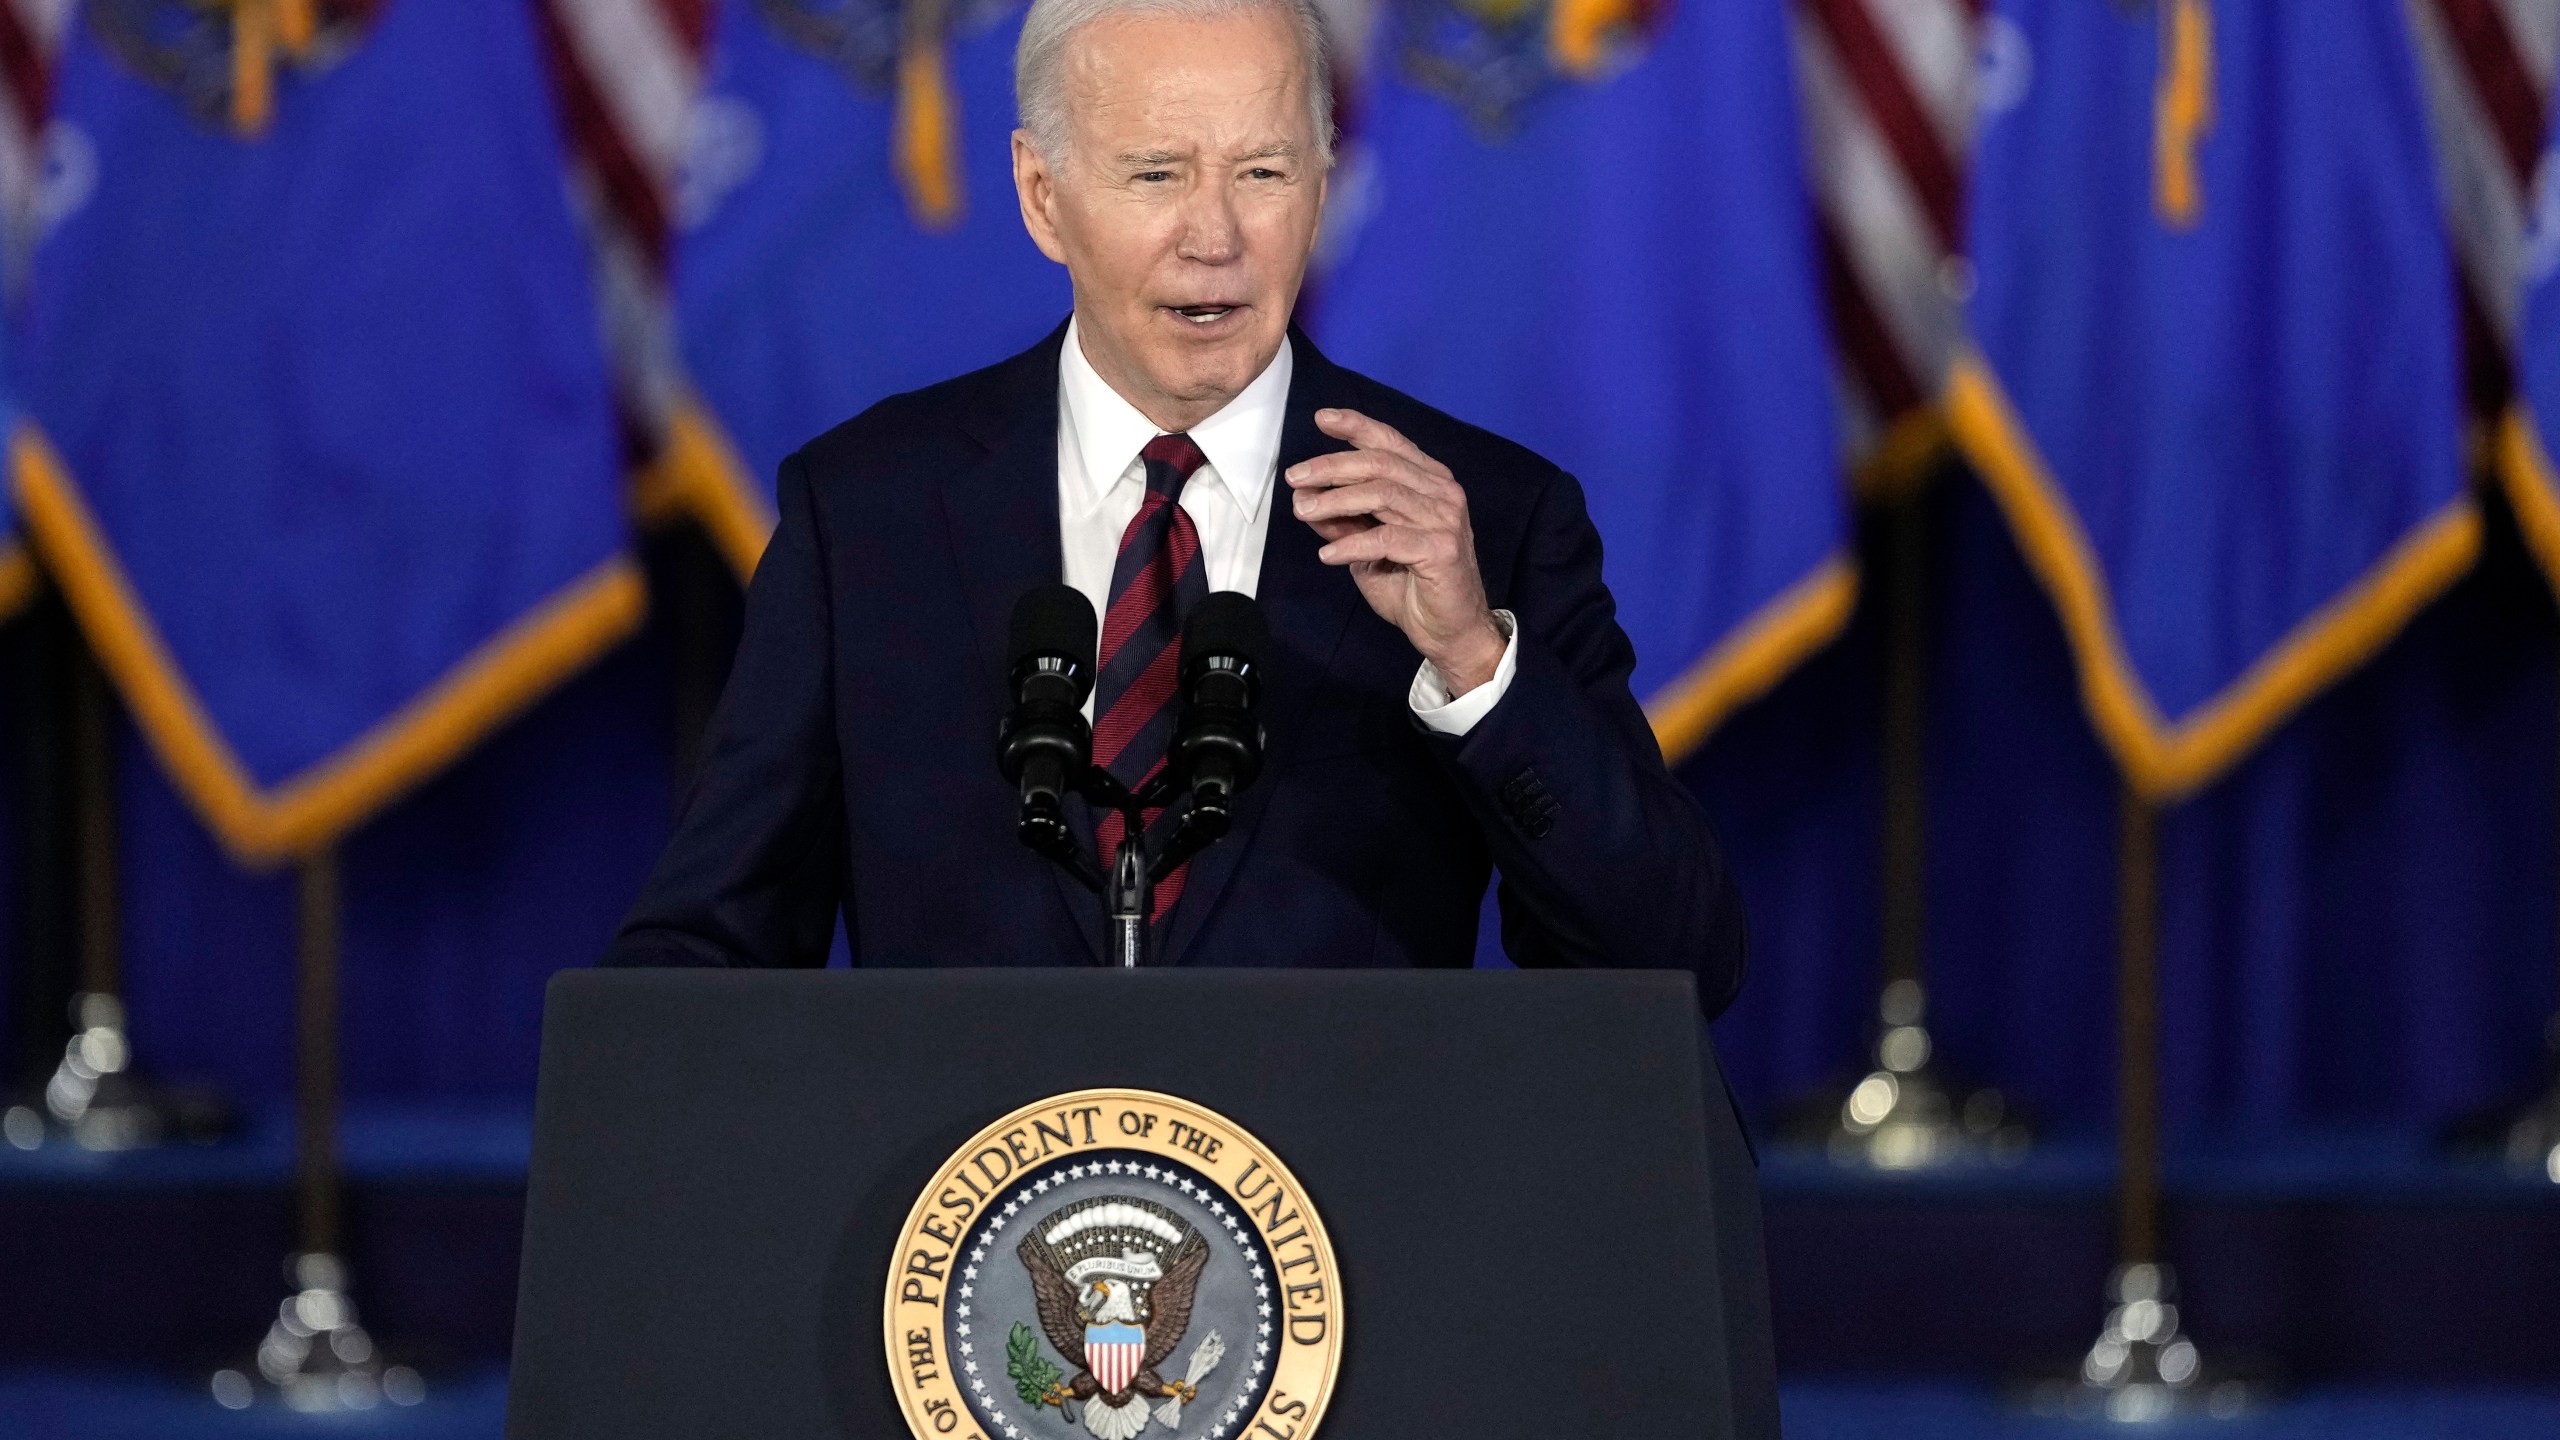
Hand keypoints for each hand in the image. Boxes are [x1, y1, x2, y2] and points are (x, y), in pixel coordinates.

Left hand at [1287, 408, 1505, 694]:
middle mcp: (1442, 492)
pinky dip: (1352, 544)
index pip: (1390, 443)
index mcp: (1429, 481)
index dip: (1356, 426)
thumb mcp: (1368, 548)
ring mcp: (1445, 519)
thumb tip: (1306, 500)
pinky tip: (1327, 554)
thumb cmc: (1412, 586)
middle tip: (1296, 477)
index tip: (1322, 418)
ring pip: (1383, 494)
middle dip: (1332, 466)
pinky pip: (1387, 538)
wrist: (1449, 631)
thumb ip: (1344, 522)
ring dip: (1336, 500)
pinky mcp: (1441, 549)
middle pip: (1380, 464)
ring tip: (1303, 510)